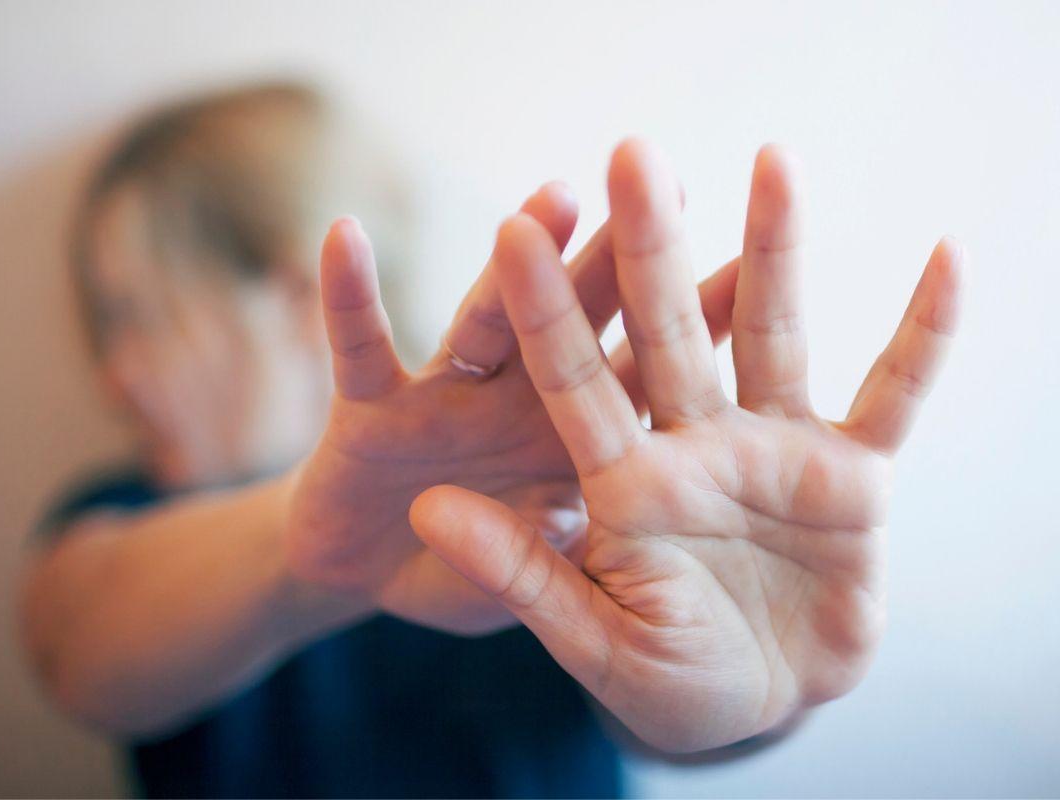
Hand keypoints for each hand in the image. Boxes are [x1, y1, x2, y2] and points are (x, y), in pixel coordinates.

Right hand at [286, 182, 740, 633]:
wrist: (363, 579)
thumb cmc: (460, 573)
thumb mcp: (525, 582)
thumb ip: (552, 558)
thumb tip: (580, 518)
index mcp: (569, 442)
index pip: (641, 374)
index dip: (692, 324)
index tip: (752, 264)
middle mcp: (517, 402)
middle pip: (576, 323)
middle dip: (618, 259)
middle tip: (668, 184)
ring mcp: (445, 397)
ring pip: (485, 321)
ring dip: (515, 263)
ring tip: (553, 200)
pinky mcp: (370, 406)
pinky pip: (359, 346)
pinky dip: (347, 297)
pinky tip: (344, 236)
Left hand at [410, 140, 961, 749]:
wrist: (761, 704)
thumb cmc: (667, 681)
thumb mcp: (591, 635)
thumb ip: (518, 572)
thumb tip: (428, 510)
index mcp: (621, 481)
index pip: (572, 380)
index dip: (545, 310)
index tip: (513, 230)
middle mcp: (691, 443)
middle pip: (666, 331)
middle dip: (651, 247)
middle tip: (634, 153)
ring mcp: (773, 448)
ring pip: (771, 333)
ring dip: (773, 250)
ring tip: (773, 160)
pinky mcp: (851, 472)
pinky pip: (895, 392)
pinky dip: (925, 334)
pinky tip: (948, 260)